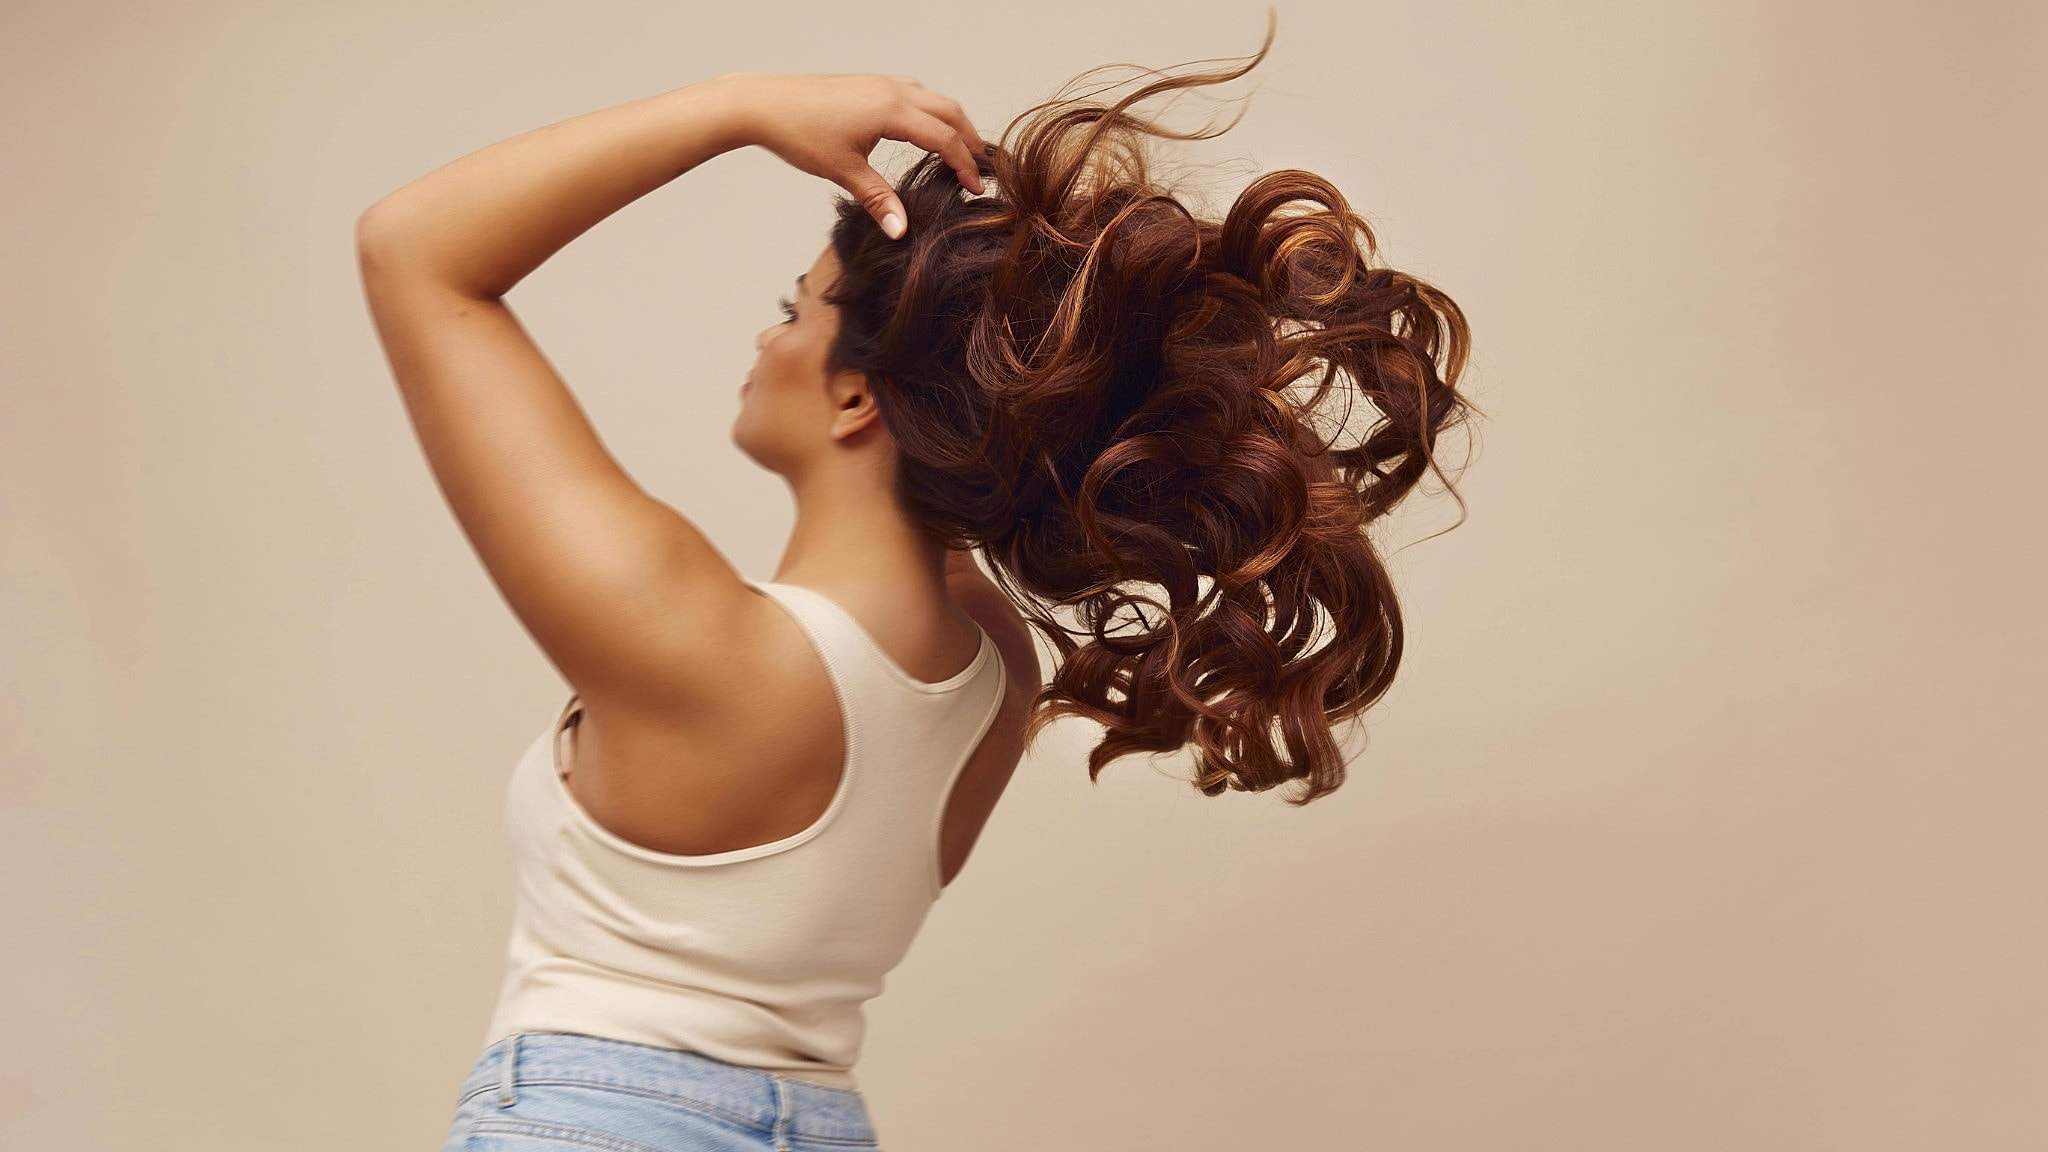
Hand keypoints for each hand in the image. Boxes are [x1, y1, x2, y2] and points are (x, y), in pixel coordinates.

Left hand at [723, 71, 987, 239]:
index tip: (975, 189)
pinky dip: (929, 111)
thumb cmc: (798, 132)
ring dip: (951, 122)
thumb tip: (901, 230)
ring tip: (958, 150)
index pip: (944, 138)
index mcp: (892, 111)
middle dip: (969, 140)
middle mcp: (892, 91)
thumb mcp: (842, 171)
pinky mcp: (867, 84)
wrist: (762, 103)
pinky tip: (922, 128)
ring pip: (933, 98)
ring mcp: (880, 83)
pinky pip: (913, 92)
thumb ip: (878, 199)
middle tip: (980, 169)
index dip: (965, 165)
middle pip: (950, 112)